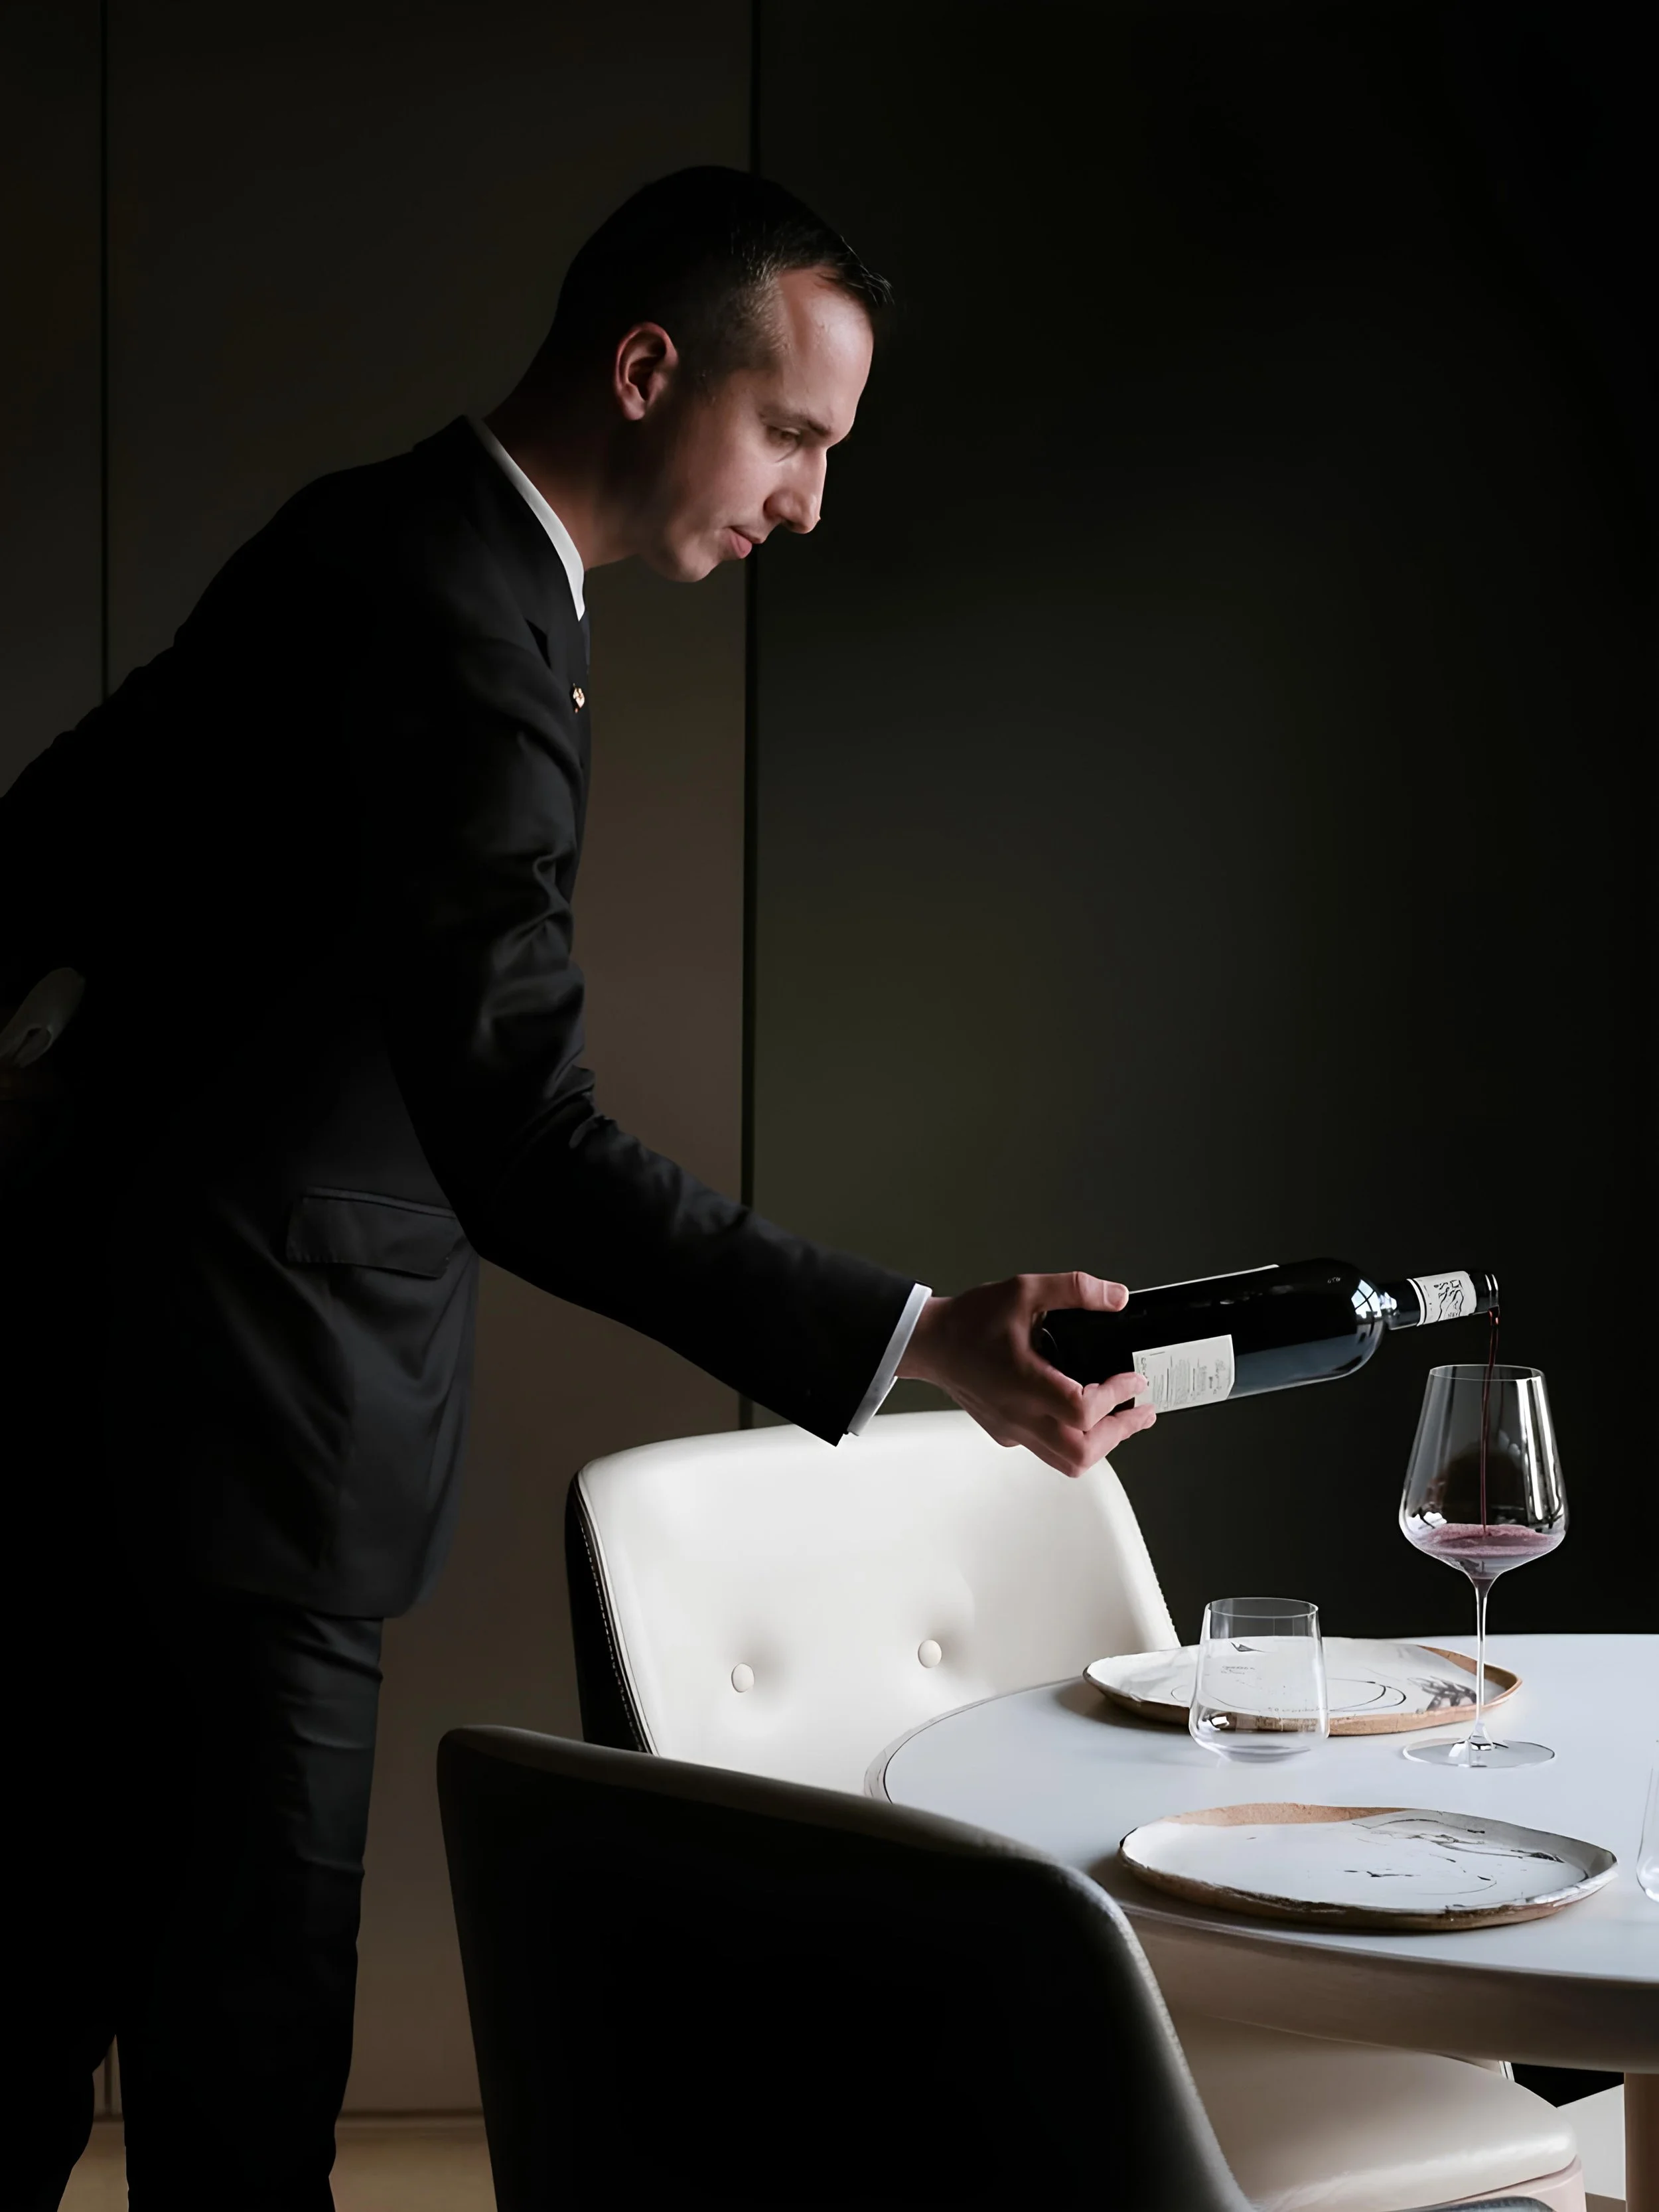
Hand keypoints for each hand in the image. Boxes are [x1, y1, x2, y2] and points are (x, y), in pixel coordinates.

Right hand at [896, 1271, 1154, 1477]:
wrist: (930, 1343)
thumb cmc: (969, 1321)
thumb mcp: (1025, 1291)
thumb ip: (1074, 1290)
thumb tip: (1116, 1297)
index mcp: (1023, 1382)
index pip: (1081, 1410)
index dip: (1116, 1398)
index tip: (1133, 1379)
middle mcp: (1018, 1414)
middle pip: (1080, 1453)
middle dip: (1119, 1433)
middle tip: (1141, 1412)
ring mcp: (1012, 1429)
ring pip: (1067, 1461)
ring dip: (1101, 1444)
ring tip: (1122, 1420)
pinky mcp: (1007, 1433)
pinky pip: (1049, 1449)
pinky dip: (1075, 1438)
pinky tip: (1083, 1414)